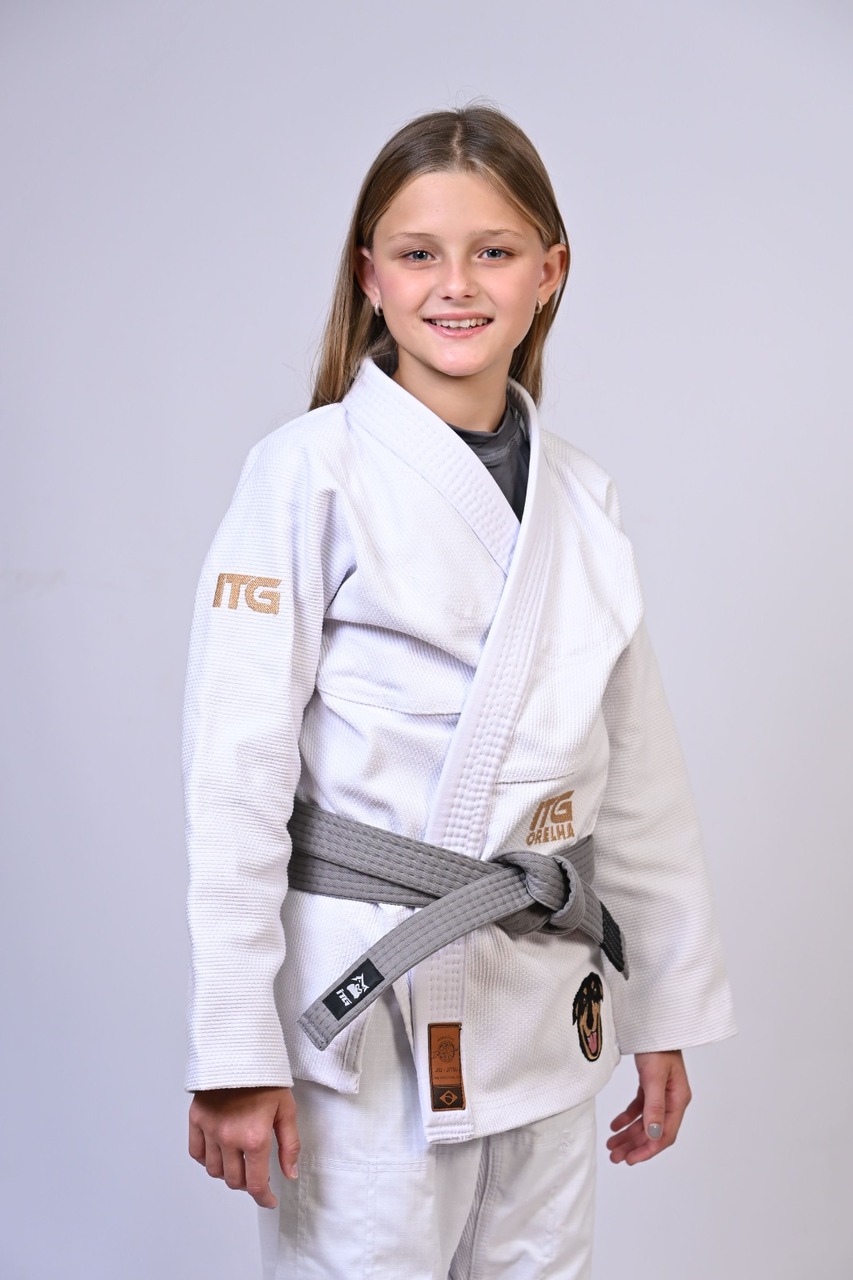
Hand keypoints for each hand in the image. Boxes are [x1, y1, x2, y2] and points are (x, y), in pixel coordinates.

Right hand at [188, 1086, 299, 1207]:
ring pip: (214, 1170)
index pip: (256, 1184)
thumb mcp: (287, 1110)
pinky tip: (218, 1153)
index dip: (263, 1198)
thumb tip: (289, 1173)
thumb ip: (289, 1146)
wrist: (240, 1051)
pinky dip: (206, 1159)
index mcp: (254, 1138)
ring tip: (238, 1161)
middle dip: (247, 1183)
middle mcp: (229, 1138)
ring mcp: (210, 1130)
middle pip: (234, 1181)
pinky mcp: (196, 1120)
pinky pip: (196, 1153)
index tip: (268, 1200)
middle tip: (256, 1175)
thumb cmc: (265, 1077)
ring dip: (227, 1172)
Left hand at [606, 1050, 690, 1165]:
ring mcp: (662, 1093)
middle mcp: (672, 1100)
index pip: (664, 1134)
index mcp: (678, 1100)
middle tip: (614, 1156)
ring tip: (612, 1146)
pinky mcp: (651, 1086)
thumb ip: (654, 1106)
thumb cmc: (658, 1046)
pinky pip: (639, 1108)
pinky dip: (628, 1117)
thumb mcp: (654, 1077)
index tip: (630, 1160)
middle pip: (653, 1131)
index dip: (648, 1150)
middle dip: (634, 1145)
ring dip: (629, 1134)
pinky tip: (615, 1125)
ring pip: (645, 1122)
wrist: (654, 1023)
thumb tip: (653, 1135)